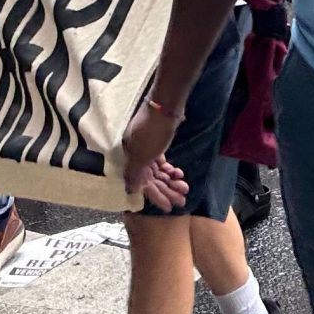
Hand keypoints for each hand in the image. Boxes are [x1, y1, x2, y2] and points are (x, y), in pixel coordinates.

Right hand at [119, 96, 186, 211]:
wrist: (165, 105)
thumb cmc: (152, 131)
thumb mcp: (142, 155)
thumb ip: (136, 173)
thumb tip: (130, 190)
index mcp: (128, 157)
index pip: (141, 184)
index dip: (155, 197)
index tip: (169, 207)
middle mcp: (134, 154)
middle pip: (151, 179)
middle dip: (167, 190)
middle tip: (183, 200)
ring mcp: (145, 148)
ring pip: (158, 171)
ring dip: (171, 181)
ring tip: (185, 188)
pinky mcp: (156, 142)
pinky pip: (161, 161)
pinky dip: (170, 169)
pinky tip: (179, 173)